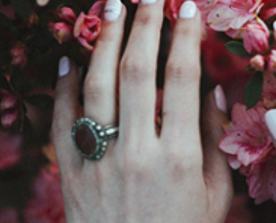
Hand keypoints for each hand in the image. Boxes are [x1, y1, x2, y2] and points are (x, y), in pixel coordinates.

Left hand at [51, 0, 231, 221]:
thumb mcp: (214, 194)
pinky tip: (69, 57)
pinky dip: (63, 86)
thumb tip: (211, 90)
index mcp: (179, 156)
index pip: (182, 80)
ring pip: (94, 87)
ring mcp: (98, 160)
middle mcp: (136, 152)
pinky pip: (61, 120)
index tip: (189, 10)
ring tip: (110, 7)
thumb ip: (214, 140)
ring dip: (102, 41)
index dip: (185, 39)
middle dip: (143, 25)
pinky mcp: (70, 172)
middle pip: (135, 72)